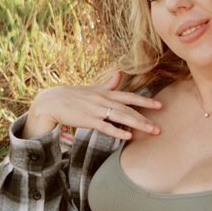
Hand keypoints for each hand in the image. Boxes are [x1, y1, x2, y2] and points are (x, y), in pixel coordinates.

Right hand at [23, 72, 161, 142]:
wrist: (52, 102)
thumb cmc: (73, 96)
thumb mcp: (92, 89)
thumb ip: (107, 84)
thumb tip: (119, 74)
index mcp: (106, 93)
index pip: (129, 97)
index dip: (145, 101)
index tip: (159, 106)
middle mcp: (104, 100)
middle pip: (129, 109)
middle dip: (145, 118)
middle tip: (159, 128)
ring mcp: (96, 110)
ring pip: (121, 117)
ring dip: (138, 125)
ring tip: (151, 131)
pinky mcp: (88, 120)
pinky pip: (105, 127)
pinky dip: (117, 130)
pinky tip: (128, 136)